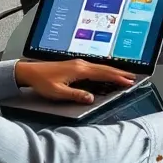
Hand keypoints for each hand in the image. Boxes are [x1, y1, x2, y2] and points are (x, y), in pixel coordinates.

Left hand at [14, 59, 135, 103]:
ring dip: (113, 71)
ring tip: (123, 75)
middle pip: (105, 68)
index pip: (103, 74)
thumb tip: (91, 98)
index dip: (117, 78)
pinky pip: (95, 67)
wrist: (30, 72)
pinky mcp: (75, 65)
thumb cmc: (42, 82)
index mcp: (79, 70)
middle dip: (120, 73)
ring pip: (100, 67)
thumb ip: (76, 95)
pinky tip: (106, 72)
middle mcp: (81, 64)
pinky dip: (104, 70)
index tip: (128, 81)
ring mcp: (78, 63)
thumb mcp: (58, 92)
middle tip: (132, 77)